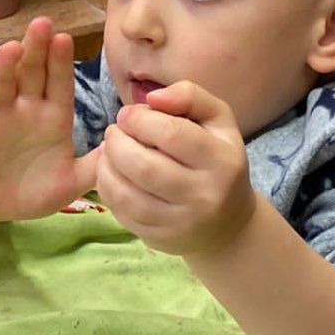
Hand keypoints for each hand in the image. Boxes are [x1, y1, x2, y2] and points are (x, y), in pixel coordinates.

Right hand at [0, 17, 98, 218]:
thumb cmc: (37, 189)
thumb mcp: (71, 182)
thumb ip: (95, 166)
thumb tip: (126, 147)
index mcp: (53, 116)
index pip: (59, 83)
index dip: (60, 62)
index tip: (64, 38)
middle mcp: (26, 109)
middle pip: (31, 73)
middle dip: (36, 49)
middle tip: (42, 24)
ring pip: (2, 84)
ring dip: (5, 66)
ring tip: (12, 47)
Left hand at [95, 80, 254, 258]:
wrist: (228, 224)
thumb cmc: (218, 160)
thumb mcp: (218, 121)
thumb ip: (190, 96)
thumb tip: (152, 98)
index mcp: (221, 161)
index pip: (172, 134)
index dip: (139, 119)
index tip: (128, 114)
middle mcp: (204, 195)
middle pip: (144, 166)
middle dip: (117, 142)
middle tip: (114, 132)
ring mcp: (180, 222)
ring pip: (127, 194)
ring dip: (106, 167)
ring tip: (108, 152)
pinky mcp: (160, 239)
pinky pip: (122, 213)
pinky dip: (108, 189)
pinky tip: (111, 174)